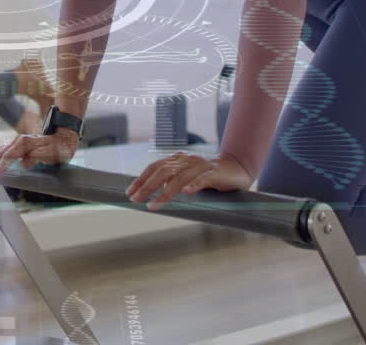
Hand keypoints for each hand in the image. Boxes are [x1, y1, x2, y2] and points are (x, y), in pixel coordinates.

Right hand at [0, 130, 78, 181]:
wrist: (63, 139)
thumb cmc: (59, 149)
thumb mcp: (51, 154)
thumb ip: (36, 157)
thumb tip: (23, 163)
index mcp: (25, 143)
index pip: (8, 156)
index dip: (0, 167)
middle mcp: (18, 141)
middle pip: (0, 156)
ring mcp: (16, 143)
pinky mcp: (16, 146)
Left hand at [125, 152, 253, 210]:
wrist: (236, 169)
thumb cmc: (208, 176)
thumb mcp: (186, 178)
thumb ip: (172, 182)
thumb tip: (153, 195)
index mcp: (178, 160)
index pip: (155, 167)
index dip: (141, 179)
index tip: (129, 192)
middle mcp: (187, 160)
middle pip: (163, 171)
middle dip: (147, 186)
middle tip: (136, 200)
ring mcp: (201, 166)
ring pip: (179, 177)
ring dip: (165, 192)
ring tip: (153, 204)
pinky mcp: (215, 173)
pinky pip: (203, 178)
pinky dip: (194, 184)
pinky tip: (186, 192)